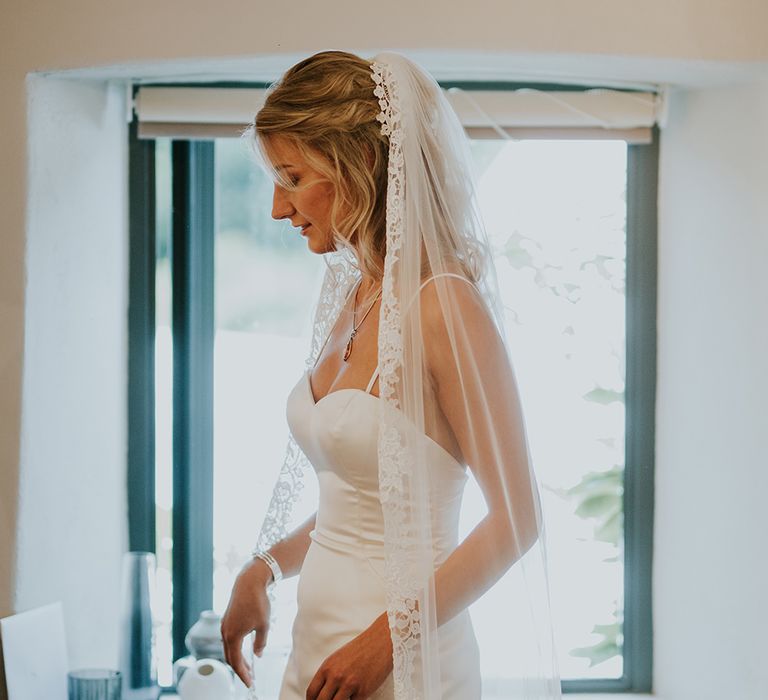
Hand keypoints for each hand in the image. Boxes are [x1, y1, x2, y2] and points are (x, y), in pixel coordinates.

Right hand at [220, 558, 272, 687]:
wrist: (249, 582)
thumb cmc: (258, 602)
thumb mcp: (264, 625)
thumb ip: (260, 643)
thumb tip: (258, 655)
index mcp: (233, 636)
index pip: (236, 662)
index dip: (243, 674)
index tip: (250, 683)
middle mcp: (225, 632)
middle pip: (230, 657)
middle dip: (240, 669)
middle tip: (250, 677)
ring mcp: (224, 625)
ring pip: (228, 648)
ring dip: (237, 658)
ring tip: (249, 666)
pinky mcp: (227, 619)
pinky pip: (229, 639)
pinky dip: (235, 648)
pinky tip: (244, 649)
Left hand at [305, 612, 392, 699]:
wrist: (380, 641)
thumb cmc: (359, 649)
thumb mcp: (338, 658)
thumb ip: (328, 675)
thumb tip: (321, 694)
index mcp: (327, 667)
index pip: (311, 692)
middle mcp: (336, 676)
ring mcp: (349, 684)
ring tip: (344, 698)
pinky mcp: (363, 691)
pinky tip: (355, 696)